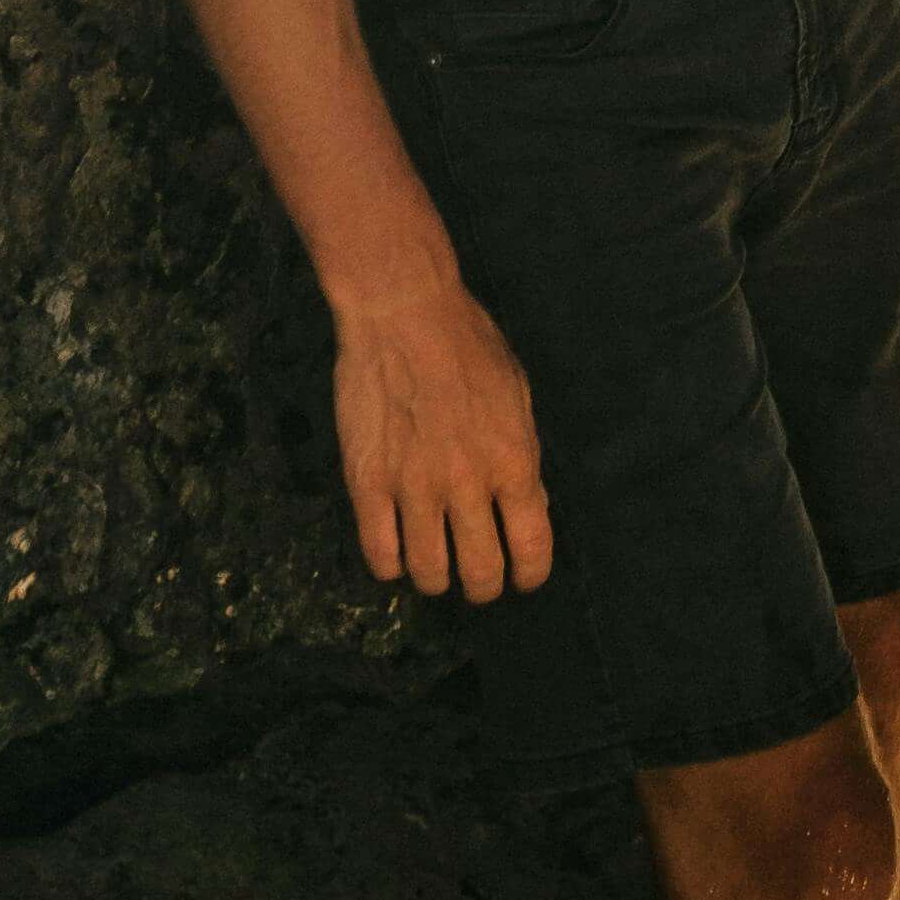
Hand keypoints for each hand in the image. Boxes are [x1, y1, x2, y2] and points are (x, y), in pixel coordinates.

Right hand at [337, 280, 554, 593]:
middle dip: (484, 587)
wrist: (404, 312)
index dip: (529, 575)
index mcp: (514, 461)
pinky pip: (379, 553)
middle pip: (480, 573)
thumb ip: (521, 456)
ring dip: (436, 579)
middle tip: (478, 580)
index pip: (531, 548)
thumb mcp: (517, 395)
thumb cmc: (469, 344)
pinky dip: (391, 565)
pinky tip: (397, 551)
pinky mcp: (367, 483)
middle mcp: (467, 484)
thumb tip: (527, 506)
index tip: (523, 578)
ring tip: (436, 565)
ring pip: (428, 573)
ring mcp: (413, 487)